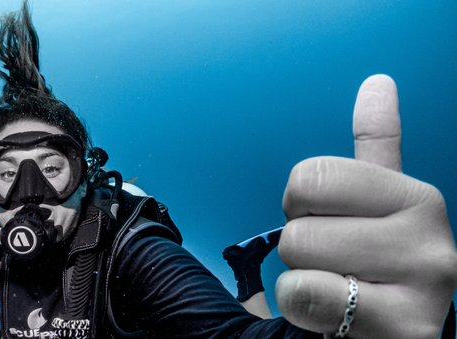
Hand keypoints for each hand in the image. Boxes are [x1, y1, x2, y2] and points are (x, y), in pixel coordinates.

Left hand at [276, 75, 456, 337]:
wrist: (388, 337)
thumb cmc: (371, 271)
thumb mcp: (376, 209)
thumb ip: (376, 147)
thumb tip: (378, 82)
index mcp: (417, 197)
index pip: (310, 176)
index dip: (298, 206)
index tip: (326, 225)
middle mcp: (432, 236)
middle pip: (299, 224)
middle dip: (301, 252)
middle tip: (335, 268)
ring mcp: (426, 285)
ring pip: (300, 257)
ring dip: (302, 283)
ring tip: (340, 293)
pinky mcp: (407, 329)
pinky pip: (307, 295)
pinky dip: (301, 309)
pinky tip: (335, 319)